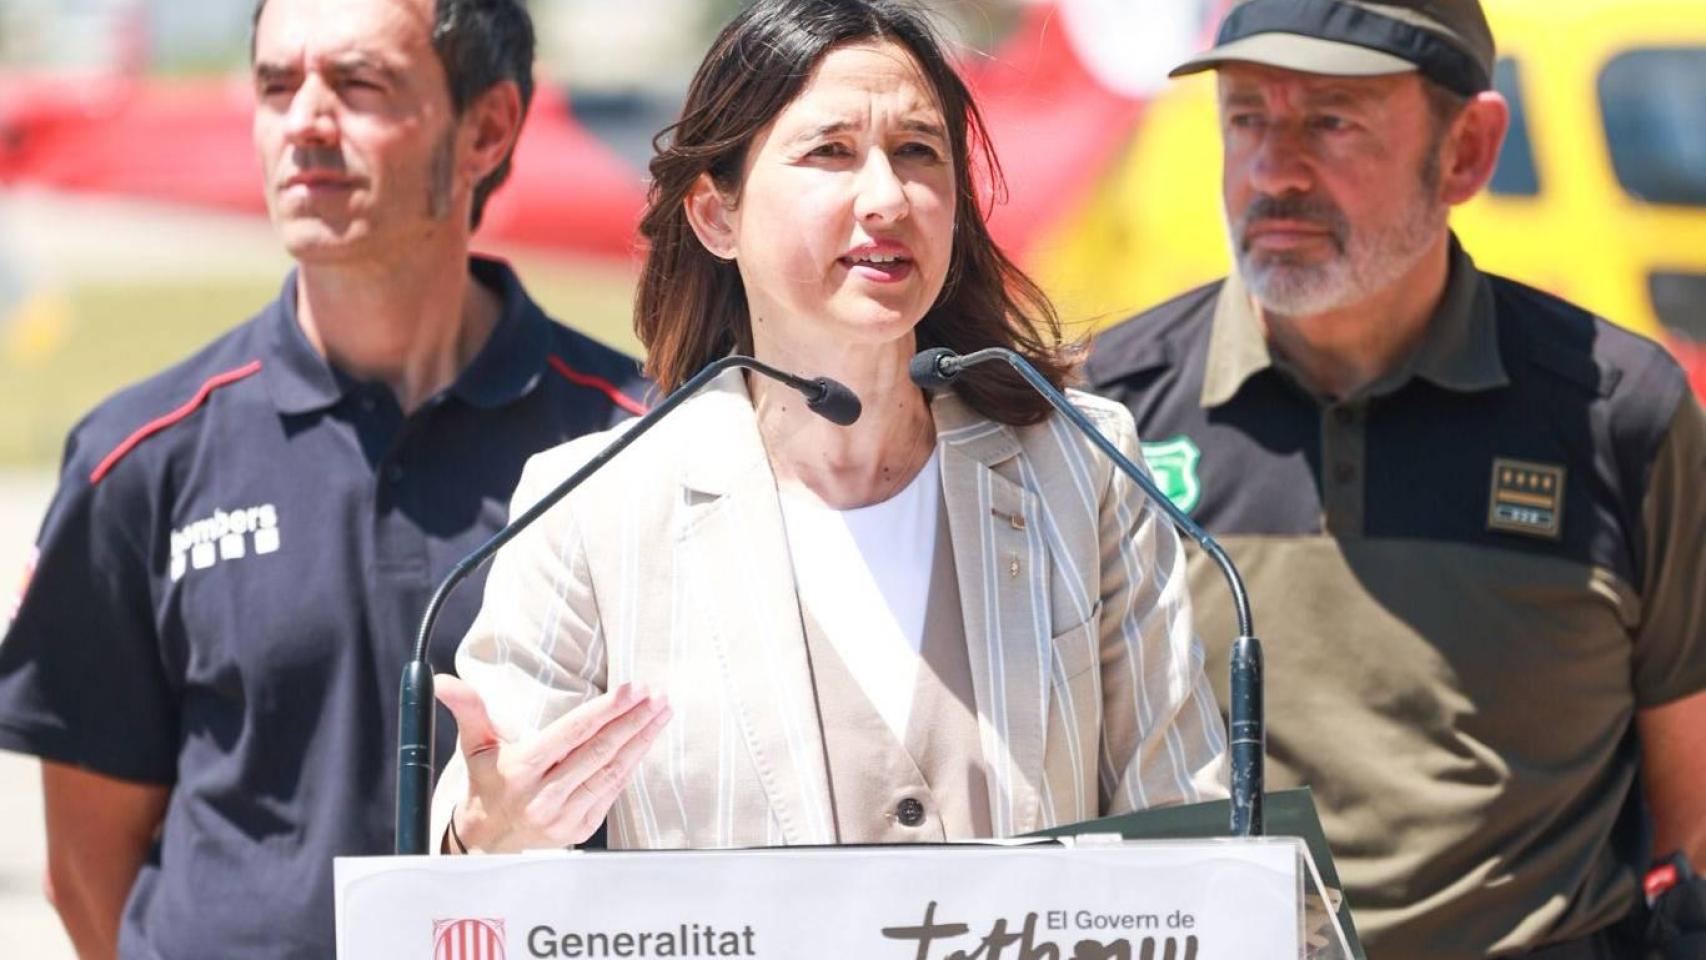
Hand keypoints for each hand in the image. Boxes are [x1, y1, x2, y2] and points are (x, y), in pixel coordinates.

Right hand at [434, 675, 670, 852]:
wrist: (488, 842)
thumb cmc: (487, 784)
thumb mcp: (476, 746)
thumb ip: (468, 709)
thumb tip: (443, 681)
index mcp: (523, 770)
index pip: (573, 734)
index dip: (607, 710)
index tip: (634, 689)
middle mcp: (546, 795)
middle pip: (600, 750)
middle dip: (633, 720)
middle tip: (657, 695)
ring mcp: (566, 816)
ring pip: (612, 771)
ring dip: (641, 740)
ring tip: (661, 713)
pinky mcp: (582, 829)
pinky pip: (612, 791)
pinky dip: (632, 764)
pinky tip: (645, 741)